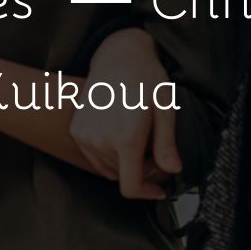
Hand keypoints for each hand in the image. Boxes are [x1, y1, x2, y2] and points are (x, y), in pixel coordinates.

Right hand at [70, 29, 181, 200]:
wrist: (118, 55)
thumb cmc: (145, 78)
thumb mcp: (164, 109)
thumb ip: (166, 145)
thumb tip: (173, 171)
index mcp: (125, 137)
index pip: (130, 186)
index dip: (146, 193)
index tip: (159, 189)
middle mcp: (101, 139)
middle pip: (122, 175)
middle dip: (140, 168)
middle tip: (152, 144)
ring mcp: (85, 135)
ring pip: (108, 168)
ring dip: (123, 161)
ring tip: (136, 134)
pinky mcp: (77, 129)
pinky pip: (94, 156)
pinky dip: (108, 152)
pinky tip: (119, 129)